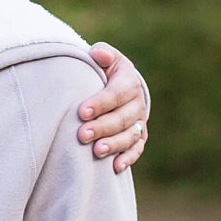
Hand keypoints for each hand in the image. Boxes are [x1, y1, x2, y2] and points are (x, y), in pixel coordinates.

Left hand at [78, 43, 149, 173]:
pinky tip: (115, 167)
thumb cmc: (105, 71)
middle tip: (82, 135)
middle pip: (122, 118)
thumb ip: (102, 54)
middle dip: (102, 127)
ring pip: (130, 136)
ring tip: (97, 151)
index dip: (100, 103)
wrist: (120, 87)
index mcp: (129, 82)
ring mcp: (139, 122)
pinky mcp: (138, 137)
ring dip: (114, 144)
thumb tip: (97, 54)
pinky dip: (128, 158)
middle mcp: (137, 104)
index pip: (117, 93)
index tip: (81, 112)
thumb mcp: (106, 58)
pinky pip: (136, 149)